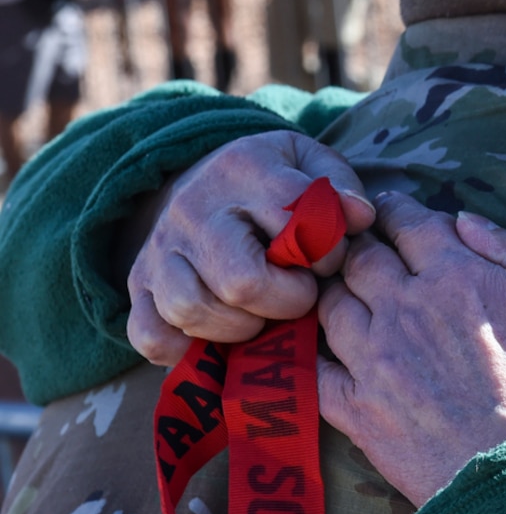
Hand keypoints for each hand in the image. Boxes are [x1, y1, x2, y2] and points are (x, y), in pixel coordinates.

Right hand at [127, 132, 374, 365]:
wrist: (203, 176)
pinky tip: (219, 337)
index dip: (326, 255)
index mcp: (245, 169)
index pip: (295, 226)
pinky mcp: (139, 284)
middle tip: (300, 295)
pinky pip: (150, 335)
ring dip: (241, 327)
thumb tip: (359, 217)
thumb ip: (341, 187)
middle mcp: (195, 208)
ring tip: (263, 314)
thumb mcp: (312, 164)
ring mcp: (160, 248)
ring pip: (192, 311)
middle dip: (287, 301)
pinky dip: (185, 349)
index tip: (328, 261)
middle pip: (241, 281)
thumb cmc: (275, 179)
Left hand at [316, 194, 505, 505]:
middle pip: (359, 256)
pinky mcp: (357, 412)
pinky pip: (312, 369)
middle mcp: (406, 307)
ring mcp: (374, 360)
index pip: (408, 222)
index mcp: (458, 274)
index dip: (396, 210)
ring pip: (329, 304)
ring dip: (333, 292)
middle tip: (359, 246)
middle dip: (356, 243)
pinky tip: (321, 351)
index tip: (392, 211)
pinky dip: (309, 352)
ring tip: (341, 294)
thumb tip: (466, 220)